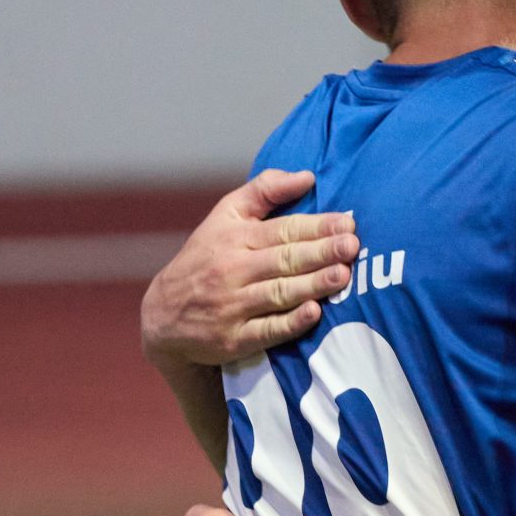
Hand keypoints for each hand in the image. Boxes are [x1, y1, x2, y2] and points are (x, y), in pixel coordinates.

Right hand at [140, 170, 358, 367]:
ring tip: (342, 275)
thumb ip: (264, 191)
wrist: (163, 315)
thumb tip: (307, 176)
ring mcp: (232, 306)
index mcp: (235, 237)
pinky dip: (290, 322)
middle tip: (352, 246)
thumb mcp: (225, 216)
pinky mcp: (232, 339)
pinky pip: (266, 330)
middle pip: (283, 259)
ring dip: (312, 284)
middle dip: (320, 252)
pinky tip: (313, 313)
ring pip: (278, 293)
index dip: (316, 227)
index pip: (282, 230)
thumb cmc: (205, 258)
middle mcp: (233, 270)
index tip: (347, 223)